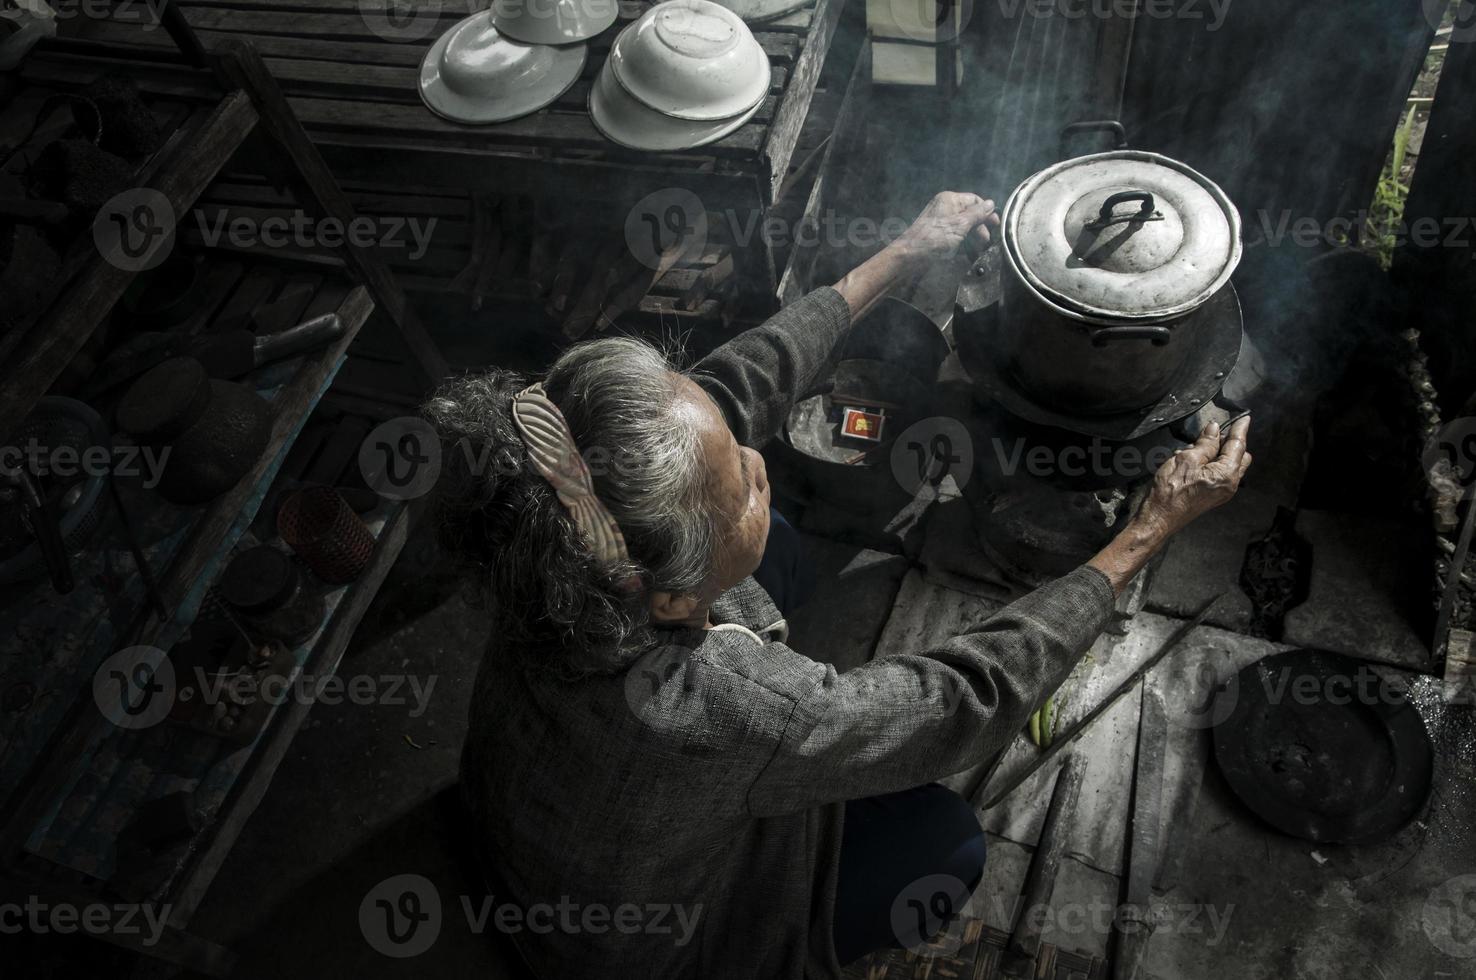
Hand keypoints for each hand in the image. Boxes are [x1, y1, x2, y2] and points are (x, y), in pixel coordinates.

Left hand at [891, 192, 999, 267]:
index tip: (995, 225)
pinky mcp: (938, 235)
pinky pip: (955, 235)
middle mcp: (945, 207)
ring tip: (980, 248)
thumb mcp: (960, 225)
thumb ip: (977, 214)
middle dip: (980, 226)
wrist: (909, 256)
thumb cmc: (934, 239)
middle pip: (970, 213)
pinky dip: (964, 242)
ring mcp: (941, 221)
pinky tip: (969, 252)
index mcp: (950, 199)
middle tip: (986, 241)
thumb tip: (991, 203)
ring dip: (974, 236)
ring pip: (964, 226)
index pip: (974, 200)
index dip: (986, 211)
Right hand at [1136, 416, 1252, 537]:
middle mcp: (1229, 484)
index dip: (1239, 429)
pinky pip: (1218, 474)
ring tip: (1194, 450)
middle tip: (1211, 434)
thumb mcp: (1186, 459)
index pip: (1238, 445)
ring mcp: (1222, 492)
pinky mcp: (1213, 495)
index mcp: (1226, 474)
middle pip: (1238, 456)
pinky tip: (1191, 462)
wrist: (1159, 517)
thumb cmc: (1170, 492)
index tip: (1244, 418)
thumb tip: (1214, 429)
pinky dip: (1210, 464)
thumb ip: (1205, 443)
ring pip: (1228, 465)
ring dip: (1216, 453)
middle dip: (1228, 443)